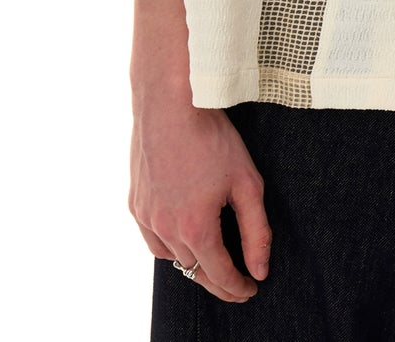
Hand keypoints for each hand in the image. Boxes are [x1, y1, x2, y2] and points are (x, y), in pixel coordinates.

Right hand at [129, 92, 271, 301]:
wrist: (171, 103)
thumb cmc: (212, 138)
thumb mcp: (247, 183)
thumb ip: (256, 231)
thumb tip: (260, 269)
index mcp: (196, 228)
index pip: (220, 274)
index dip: (237, 288)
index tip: (250, 290)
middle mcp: (166, 229)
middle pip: (194, 270)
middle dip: (217, 281)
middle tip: (236, 284)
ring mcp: (146, 216)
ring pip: (171, 256)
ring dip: (192, 262)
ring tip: (211, 259)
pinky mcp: (135, 203)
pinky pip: (152, 238)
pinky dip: (169, 244)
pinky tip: (181, 237)